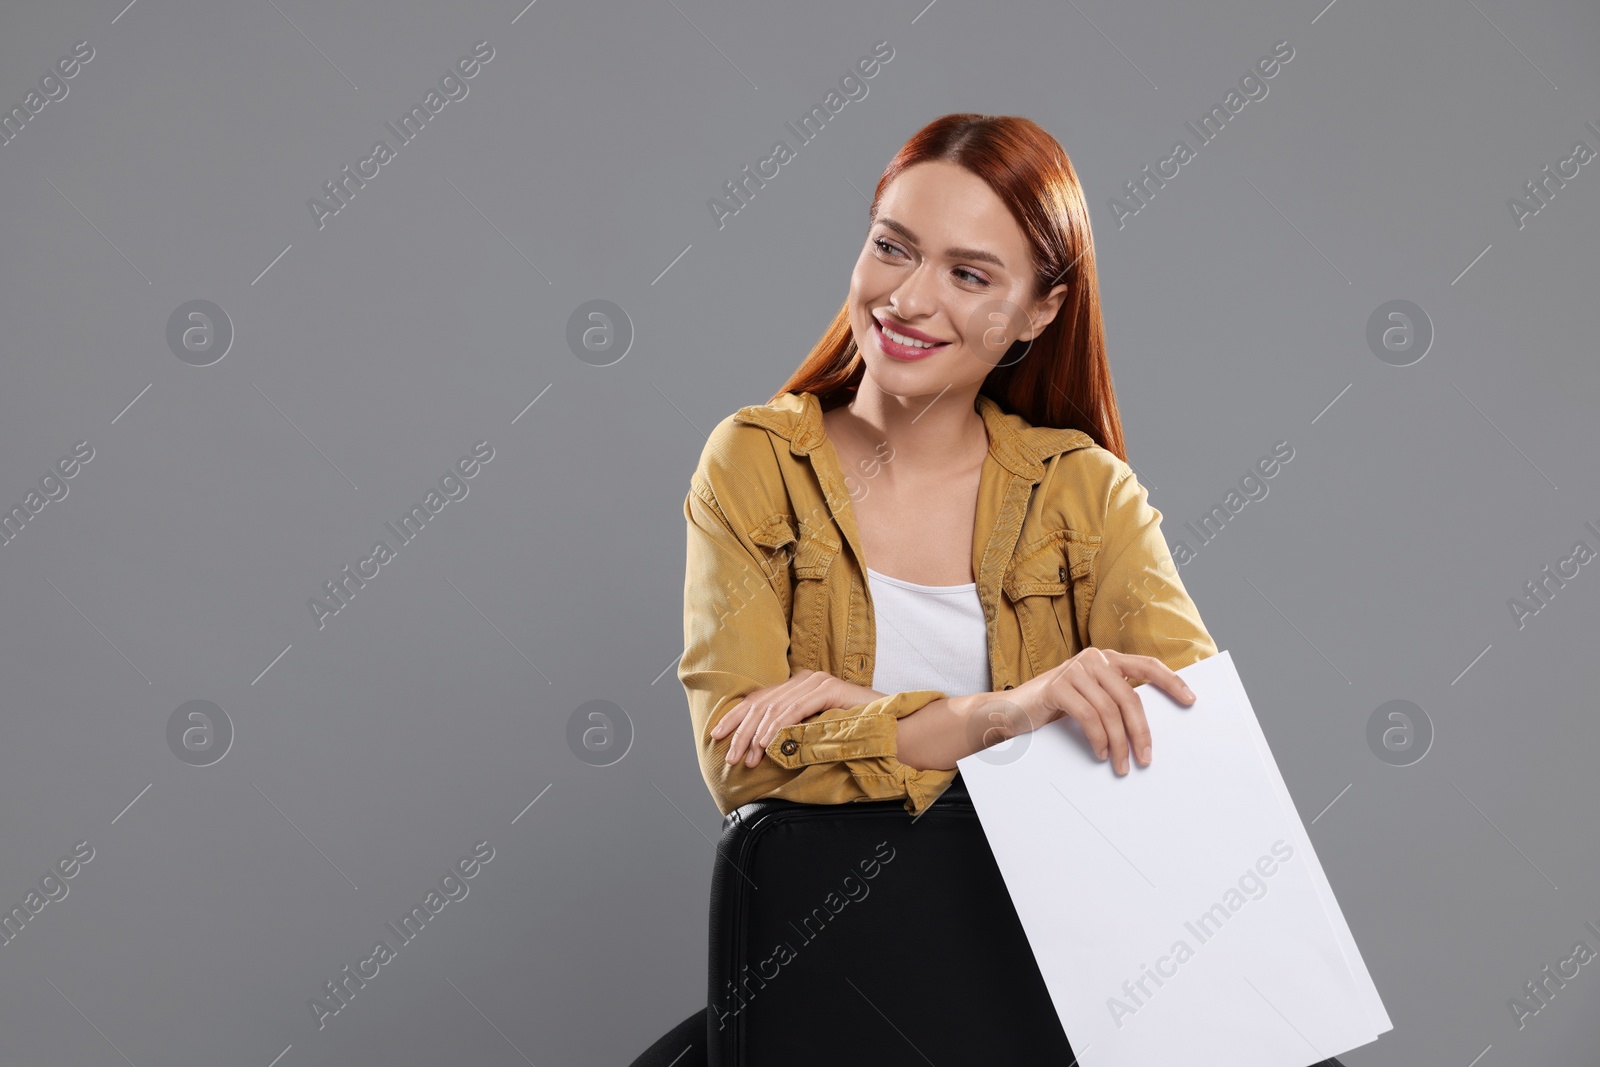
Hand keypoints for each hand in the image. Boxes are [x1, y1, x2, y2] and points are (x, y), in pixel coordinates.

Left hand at [711, 670, 882, 767]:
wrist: (891, 728)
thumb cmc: (854, 733)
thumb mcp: (814, 731)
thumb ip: (791, 730)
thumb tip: (758, 747)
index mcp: (798, 685)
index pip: (758, 699)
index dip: (735, 717)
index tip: (716, 735)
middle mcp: (804, 679)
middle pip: (762, 703)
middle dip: (741, 731)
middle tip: (730, 756)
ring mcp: (816, 681)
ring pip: (775, 708)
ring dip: (757, 736)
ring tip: (747, 757)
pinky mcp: (828, 689)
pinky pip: (795, 710)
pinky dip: (777, 728)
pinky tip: (766, 744)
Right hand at [1008, 647, 1194, 774]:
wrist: (1013, 711)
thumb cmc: (1057, 709)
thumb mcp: (1092, 699)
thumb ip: (1115, 701)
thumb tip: (1149, 728)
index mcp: (1106, 659)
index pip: (1147, 665)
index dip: (1171, 682)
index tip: (1190, 701)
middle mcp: (1093, 658)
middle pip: (1130, 697)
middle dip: (1141, 732)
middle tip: (1145, 758)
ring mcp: (1074, 669)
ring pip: (1111, 710)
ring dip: (1119, 743)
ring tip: (1121, 764)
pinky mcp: (1058, 685)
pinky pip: (1089, 716)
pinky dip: (1098, 739)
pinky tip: (1100, 753)